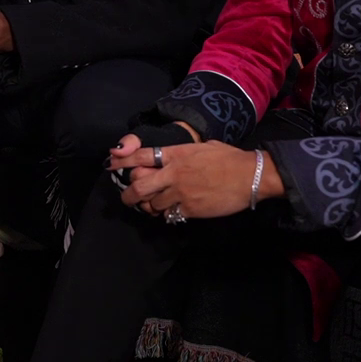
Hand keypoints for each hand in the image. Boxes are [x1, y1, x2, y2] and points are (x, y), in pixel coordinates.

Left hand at [112, 136, 278, 220]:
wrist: (249, 176)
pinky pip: (168, 215)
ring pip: (151, 204)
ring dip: (149, 206)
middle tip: (126, 198)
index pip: (141, 156)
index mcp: (175, 154)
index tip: (111, 165)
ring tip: (151, 207)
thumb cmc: (229, 158)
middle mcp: (173, 173)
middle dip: (128, 194)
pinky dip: (166, 215)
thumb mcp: (202, 146)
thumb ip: (182, 153)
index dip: (123, 160)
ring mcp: (180, 193)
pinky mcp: (189, 209)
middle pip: (138, 185)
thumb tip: (173, 156)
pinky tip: (169, 213)